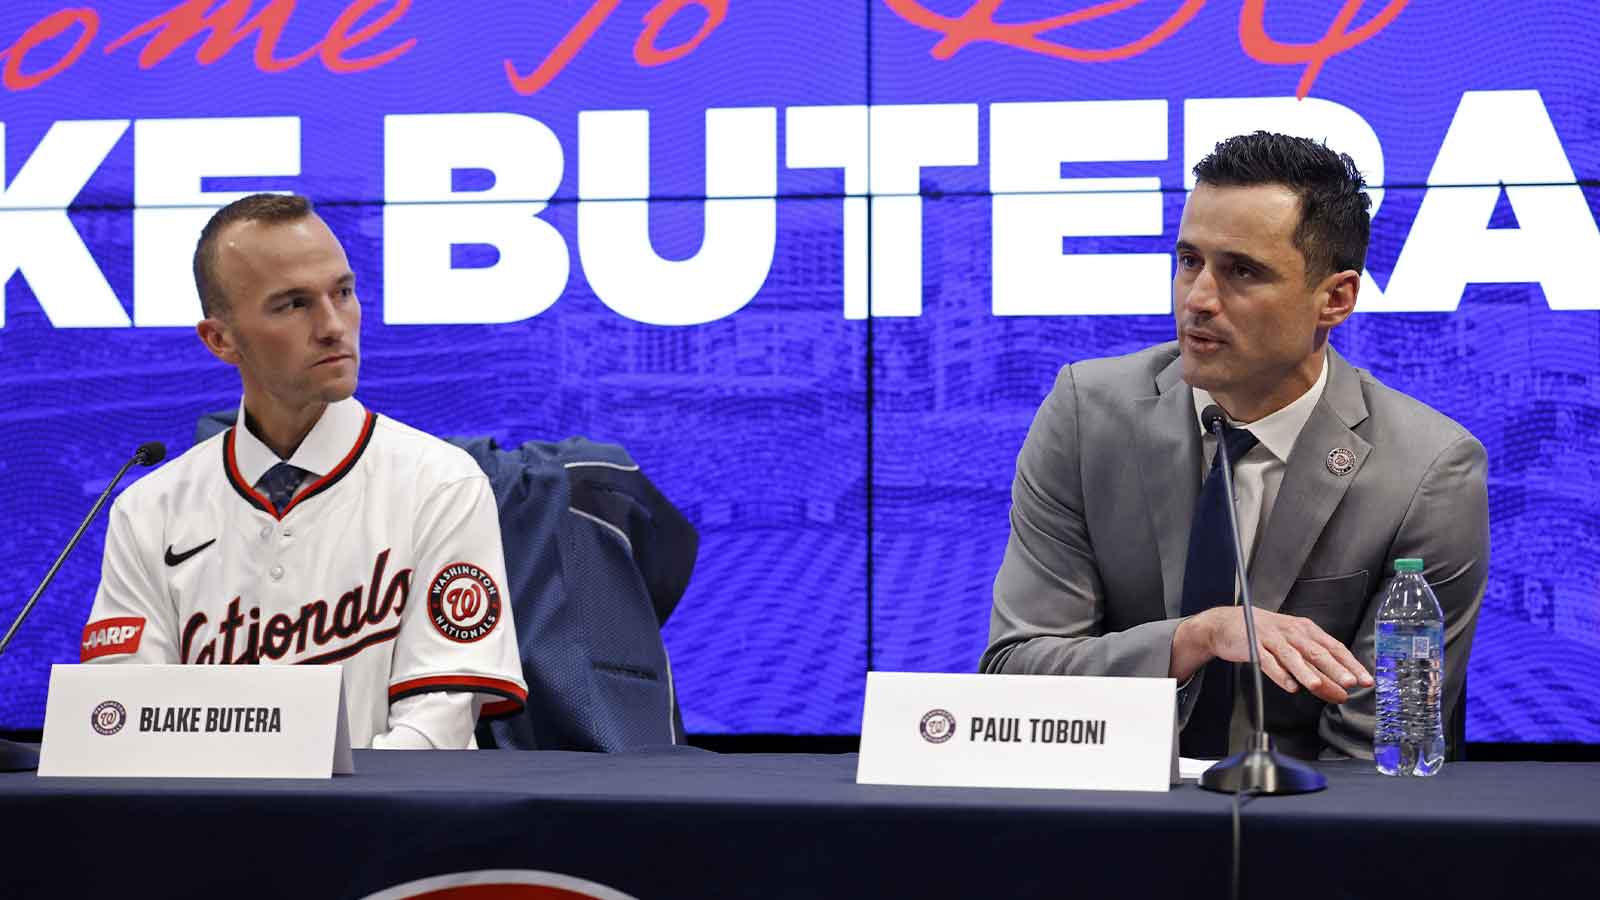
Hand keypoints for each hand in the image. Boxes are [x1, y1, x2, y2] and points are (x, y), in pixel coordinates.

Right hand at [1189, 606, 1372, 703]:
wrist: (1228, 624)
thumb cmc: (1266, 635)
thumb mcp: (1293, 644)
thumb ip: (1315, 666)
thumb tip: (1339, 688)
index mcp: (1306, 629)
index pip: (1334, 647)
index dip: (1351, 664)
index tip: (1365, 681)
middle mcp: (1292, 631)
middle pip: (1316, 651)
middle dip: (1334, 668)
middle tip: (1349, 683)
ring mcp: (1272, 638)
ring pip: (1292, 656)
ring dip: (1306, 671)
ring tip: (1318, 686)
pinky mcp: (1253, 646)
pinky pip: (1268, 661)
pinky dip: (1279, 674)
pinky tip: (1290, 686)